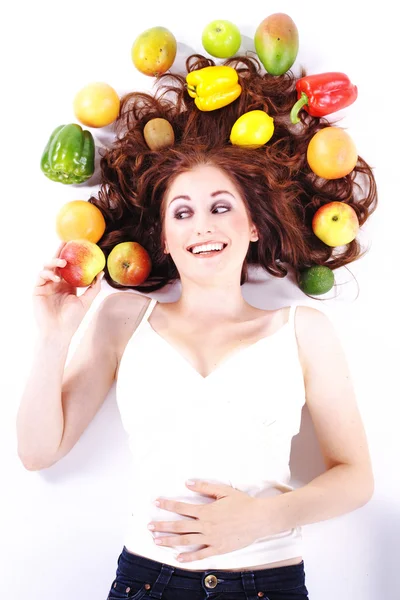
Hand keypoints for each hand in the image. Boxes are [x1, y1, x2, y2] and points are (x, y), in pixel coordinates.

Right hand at [33, 242, 103, 336]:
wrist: (59, 332)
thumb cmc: (73, 319)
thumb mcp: (87, 301)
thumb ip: (94, 287)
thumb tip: (101, 272)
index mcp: (67, 285)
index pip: (69, 267)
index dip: (71, 256)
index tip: (77, 245)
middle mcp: (56, 284)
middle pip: (56, 264)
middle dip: (59, 252)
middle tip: (65, 242)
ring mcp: (46, 286)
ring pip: (47, 267)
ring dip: (54, 262)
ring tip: (63, 263)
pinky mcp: (38, 290)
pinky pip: (41, 277)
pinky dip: (47, 274)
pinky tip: (55, 277)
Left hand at [148, 480, 263, 562]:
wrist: (259, 519)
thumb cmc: (242, 503)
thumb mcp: (223, 490)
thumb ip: (204, 486)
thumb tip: (187, 483)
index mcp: (206, 510)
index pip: (181, 507)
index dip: (167, 504)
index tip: (156, 502)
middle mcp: (205, 525)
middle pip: (179, 526)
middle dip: (162, 526)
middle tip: (149, 526)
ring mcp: (211, 539)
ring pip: (186, 541)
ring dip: (169, 541)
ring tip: (156, 541)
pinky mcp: (218, 549)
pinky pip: (200, 554)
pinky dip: (188, 557)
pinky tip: (178, 558)